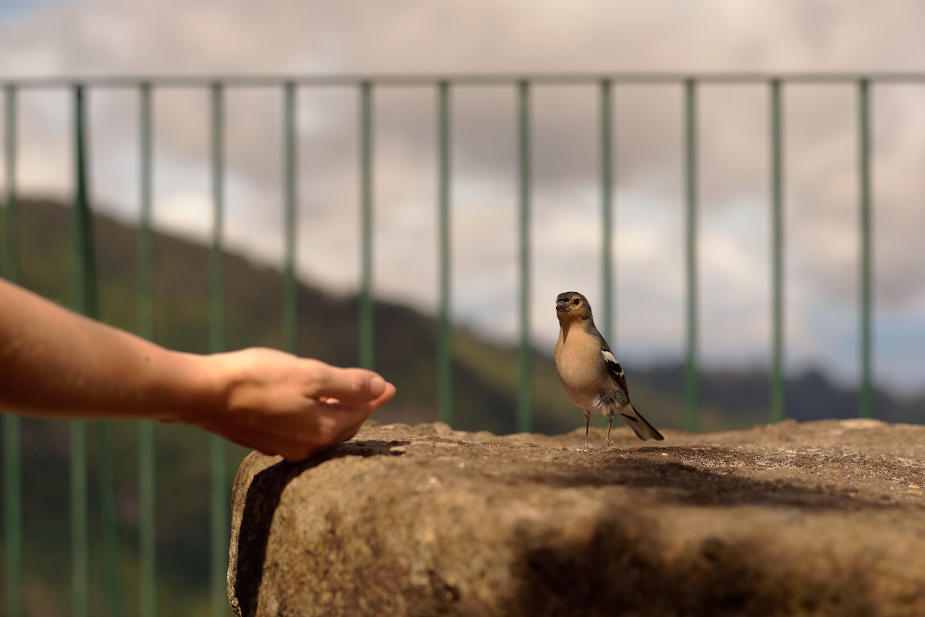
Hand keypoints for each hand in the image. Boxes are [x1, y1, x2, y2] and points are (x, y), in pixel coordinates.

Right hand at [191, 348, 395, 461]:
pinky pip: (298, 432)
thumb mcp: (311, 375)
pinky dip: (309, 418)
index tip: (389, 386)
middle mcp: (306, 448)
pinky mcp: (262, 442)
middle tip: (370, 393)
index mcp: (323, 431)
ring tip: (342, 398)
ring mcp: (283, 448)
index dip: (375, 396)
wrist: (204, 393)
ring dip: (333, 414)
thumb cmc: (259, 379)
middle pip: (342, 427)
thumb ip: (349, 384)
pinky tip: (304, 405)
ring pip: (320, 431)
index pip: (360, 414)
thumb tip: (382, 388)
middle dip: (357, 409)